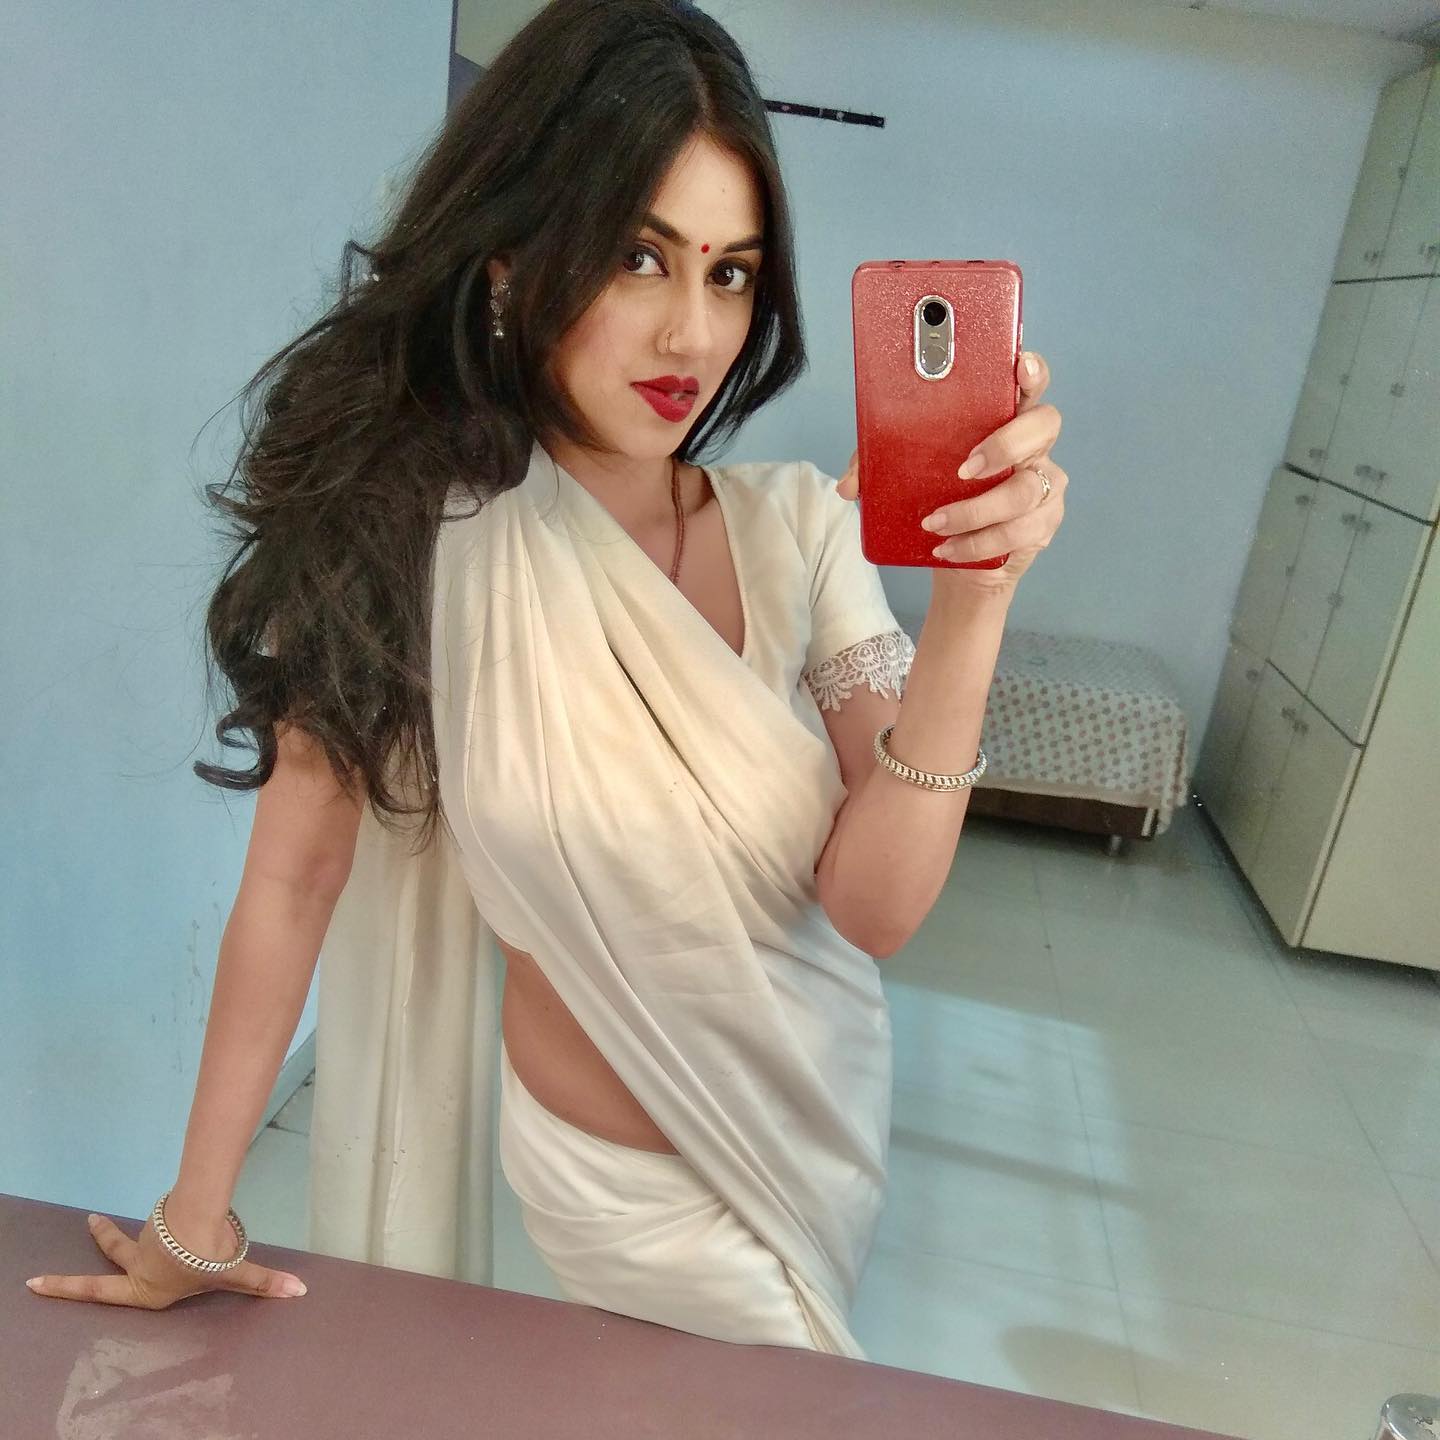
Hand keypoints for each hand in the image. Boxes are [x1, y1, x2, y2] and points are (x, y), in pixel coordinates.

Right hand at [25, 1204, 307, 1308]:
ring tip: (186, 1219)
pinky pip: (171, 1215)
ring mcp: (145, 1240)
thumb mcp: (235, 1275)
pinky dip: (182, 1211)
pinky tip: (196, 1204)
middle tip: (91, 1220)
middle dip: (100, 1240)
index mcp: (147, 1290)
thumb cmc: (205, 1261)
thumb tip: (301, 1293)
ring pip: (150, 1231)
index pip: (100, 1292)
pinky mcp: (156, 1217)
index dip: (70, 1288)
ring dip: (163, 1226)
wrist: (196, 1224)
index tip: (37, 1281)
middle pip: (112, 1253)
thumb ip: (265, 1283)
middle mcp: (139, 1268)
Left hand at [837, 350, 1066, 595]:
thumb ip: (876, 466)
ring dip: (975, 511)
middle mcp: (1034, 445)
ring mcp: (1044, 484)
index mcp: (1005, 417)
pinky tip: (949, 548)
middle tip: (963, 470)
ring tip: (934, 523)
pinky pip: (1018, 533)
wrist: (961, 555)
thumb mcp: (905, 474)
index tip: (1019, 366)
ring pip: (1025, 491)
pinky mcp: (1042, 524)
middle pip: (1044, 426)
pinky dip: (977, 544)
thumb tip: (848, 484)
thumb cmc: (940, 496)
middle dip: (1004, 445)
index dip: (1031, 371)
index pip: (1030, 382)